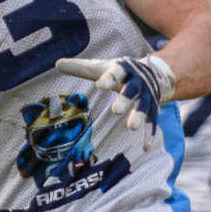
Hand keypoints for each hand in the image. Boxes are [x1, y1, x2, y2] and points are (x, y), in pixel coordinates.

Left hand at [55, 54, 174, 148]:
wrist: (153, 71)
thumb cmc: (118, 71)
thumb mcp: (100, 67)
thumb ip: (80, 67)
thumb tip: (57, 64)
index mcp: (123, 68)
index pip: (116, 71)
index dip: (109, 78)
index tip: (101, 85)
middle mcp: (137, 81)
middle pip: (132, 89)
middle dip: (125, 99)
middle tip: (115, 111)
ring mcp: (146, 95)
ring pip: (144, 105)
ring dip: (139, 116)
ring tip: (131, 127)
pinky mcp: (153, 107)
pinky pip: (153, 121)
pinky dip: (149, 133)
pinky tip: (145, 147)